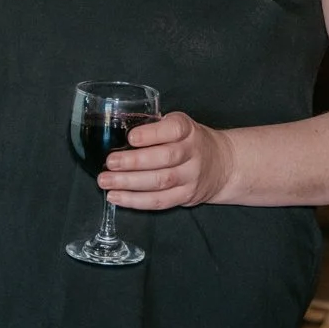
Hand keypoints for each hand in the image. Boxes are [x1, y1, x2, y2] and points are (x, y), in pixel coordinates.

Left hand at [100, 112, 232, 209]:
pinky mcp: (186, 196)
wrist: (222, 164)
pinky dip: (136, 201)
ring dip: (129, 183)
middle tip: (110, 163)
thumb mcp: (178, 125)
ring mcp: (191, 177)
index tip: (131, 137)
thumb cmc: (188, 141)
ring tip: (106, 181)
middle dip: (133, 161)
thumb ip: (153, 127)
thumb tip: (115, 132)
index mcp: (187, 130)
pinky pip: (159, 201)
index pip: (173, 130)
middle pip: (164, 158)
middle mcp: (192, 153)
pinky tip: (117, 197)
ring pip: (160, 182)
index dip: (151, 134)